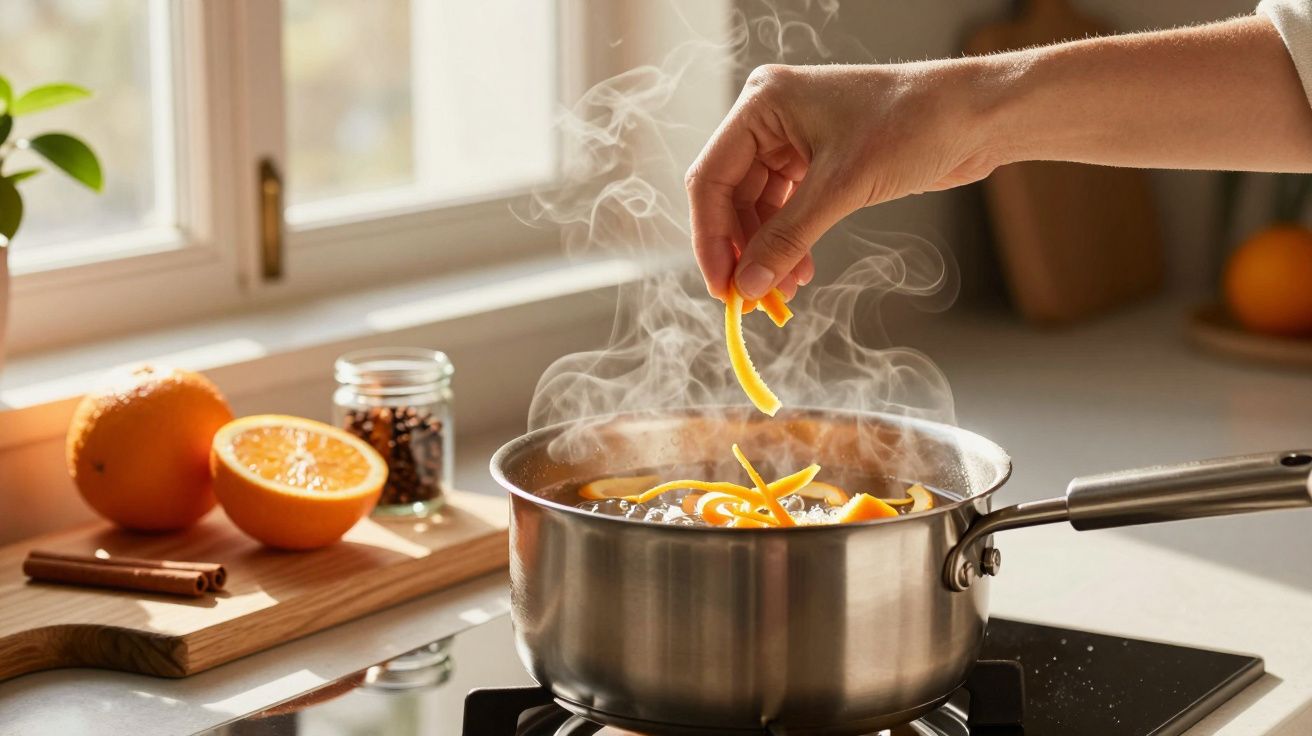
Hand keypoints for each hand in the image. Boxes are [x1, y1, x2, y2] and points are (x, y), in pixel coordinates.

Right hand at [685, 62, 1001, 299]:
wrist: (977, 117)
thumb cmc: (915, 124)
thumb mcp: (843, 186)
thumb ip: (788, 237)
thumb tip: (749, 284)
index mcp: (763, 103)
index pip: (712, 177)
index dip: (710, 238)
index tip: (722, 286)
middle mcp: (771, 119)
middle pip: (731, 197)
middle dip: (741, 250)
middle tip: (751, 298)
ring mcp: (793, 140)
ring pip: (758, 209)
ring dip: (767, 252)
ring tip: (783, 290)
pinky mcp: (818, 162)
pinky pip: (787, 210)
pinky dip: (790, 242)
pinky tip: (799, 271)